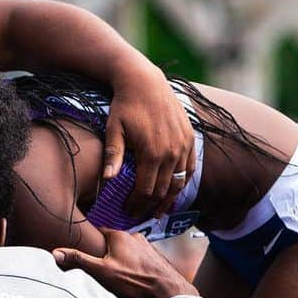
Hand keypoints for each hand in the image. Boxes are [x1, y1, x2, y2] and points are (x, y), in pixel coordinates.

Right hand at [54, 230, 197, 297]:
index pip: (100, 232)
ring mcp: (146, 245)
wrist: (167, 289)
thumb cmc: (135, 279)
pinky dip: (133, 263)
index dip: (92, 242)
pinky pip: (138, 257)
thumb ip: (79, 260)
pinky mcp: (154, 256)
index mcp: (119, 236)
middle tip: (102, 267)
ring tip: (118, 273)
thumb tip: (56, 252)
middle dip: (107, 252)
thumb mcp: (102, 271)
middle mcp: (133, 236)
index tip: (87, 251)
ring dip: (121, 258)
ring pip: (126, 249)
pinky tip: (132, 276)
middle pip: (113, 241)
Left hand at [105, 56, 195, 217]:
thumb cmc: (125, 106)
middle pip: (162, 191)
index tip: (127, 212)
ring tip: (156, 211)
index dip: (136, 205)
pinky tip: (172, 191)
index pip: (146, 191)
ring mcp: (183, 146)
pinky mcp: (190, 139)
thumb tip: (107, 180)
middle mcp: (171, 152)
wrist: (145, 82)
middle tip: (138, 215)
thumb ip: (113, 155)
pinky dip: (182, 183)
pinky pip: (189, 169)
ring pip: (179, 183)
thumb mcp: (113, 129)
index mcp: (151, 153)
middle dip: (149, 206)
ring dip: (167, 200)